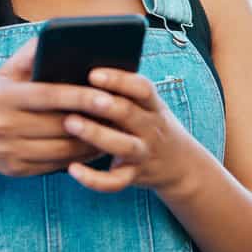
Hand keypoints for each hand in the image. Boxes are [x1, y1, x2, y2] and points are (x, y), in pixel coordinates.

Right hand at [0, 38, 107, 177]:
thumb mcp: (3, 73)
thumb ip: (30, 54)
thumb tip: (58, 31)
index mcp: (4, 97)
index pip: (49, 95)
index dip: (80, 96)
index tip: (107, 96)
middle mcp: (4, 125)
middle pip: (59, 125)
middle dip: (92, 120)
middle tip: (120, 114)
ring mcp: (9, 151)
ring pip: (62, 150)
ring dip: (91, 142)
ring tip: (112, 130)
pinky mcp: (16, 170)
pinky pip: (56, 165)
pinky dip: (78, 158)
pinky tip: (94, 147)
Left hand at [60, 68, 195, 194]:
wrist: (181, 165)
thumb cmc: (150, 125)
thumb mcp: (148, 106)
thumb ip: (124, 92)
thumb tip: (80, 70)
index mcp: (153, 106)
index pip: (142, 88)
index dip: (119, 80)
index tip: (93, 73)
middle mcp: (151, 128)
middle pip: (130, 113)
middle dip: (106, 104)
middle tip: (80, 95)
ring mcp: (143, 153)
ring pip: (123, 145)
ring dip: (96, 134)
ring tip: (70, 122)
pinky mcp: (133, 176)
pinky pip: (115, 182)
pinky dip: (94, 179)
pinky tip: (72, 169)